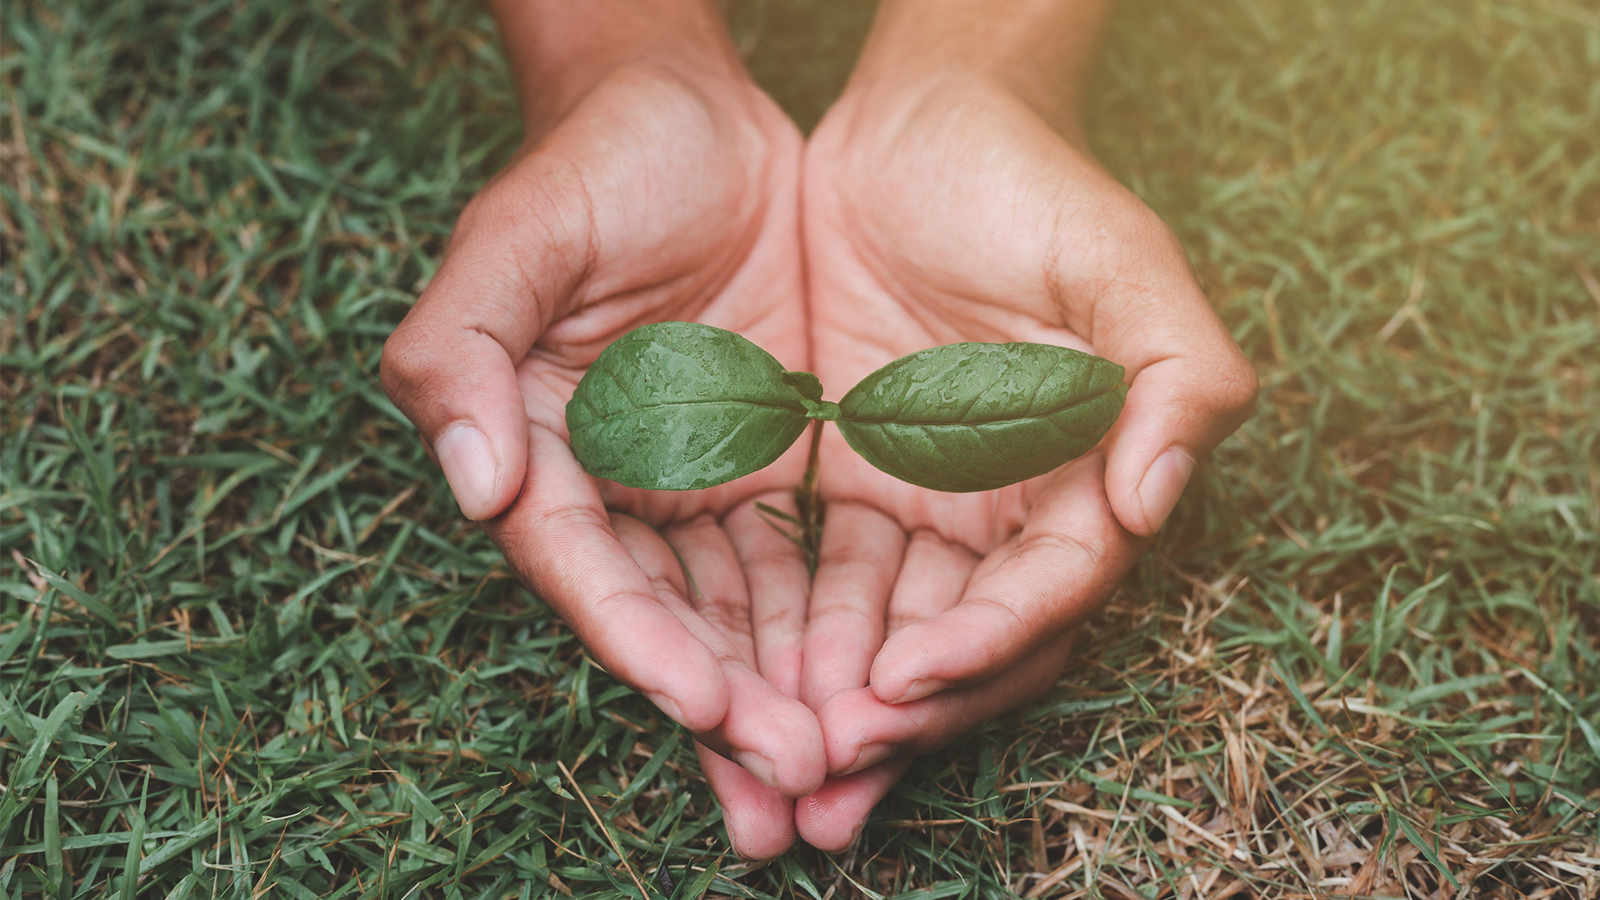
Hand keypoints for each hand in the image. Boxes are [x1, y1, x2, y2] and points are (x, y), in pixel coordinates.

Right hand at [380, 2, 821, 857]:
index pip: (585, 569)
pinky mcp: (770, 470)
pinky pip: (802, 568)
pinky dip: (829, 634)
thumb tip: (471, 486)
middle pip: (665, 621)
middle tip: (791, 789)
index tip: (704, 703)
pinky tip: (873, 695)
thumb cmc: (594, 166)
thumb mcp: (513, 238)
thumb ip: (461, 352)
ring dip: (783, 699)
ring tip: (838, 780)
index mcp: (538, 452)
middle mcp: (613, 490)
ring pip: (739, 616)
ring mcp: (693, 486)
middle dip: (725, 710)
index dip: (637, 640)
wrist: (692, 111)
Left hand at [793, 5, 1256, 847]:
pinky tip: (757, 673)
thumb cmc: (1030, 183)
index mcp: (1093, 476)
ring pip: (899, 628)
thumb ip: (1174, 376)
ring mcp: (936, 501)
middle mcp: (1018, 508)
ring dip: (849, 696)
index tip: (901, 681)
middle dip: (912, 711)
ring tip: (782, 748)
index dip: (985, 645)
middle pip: (974, 641)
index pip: (1049, 593)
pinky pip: (831, 576)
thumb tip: (1155, 503)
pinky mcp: (857, 479)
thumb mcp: (1120, 261)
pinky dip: (804, 631)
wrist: (920, 121)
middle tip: (830, 762)